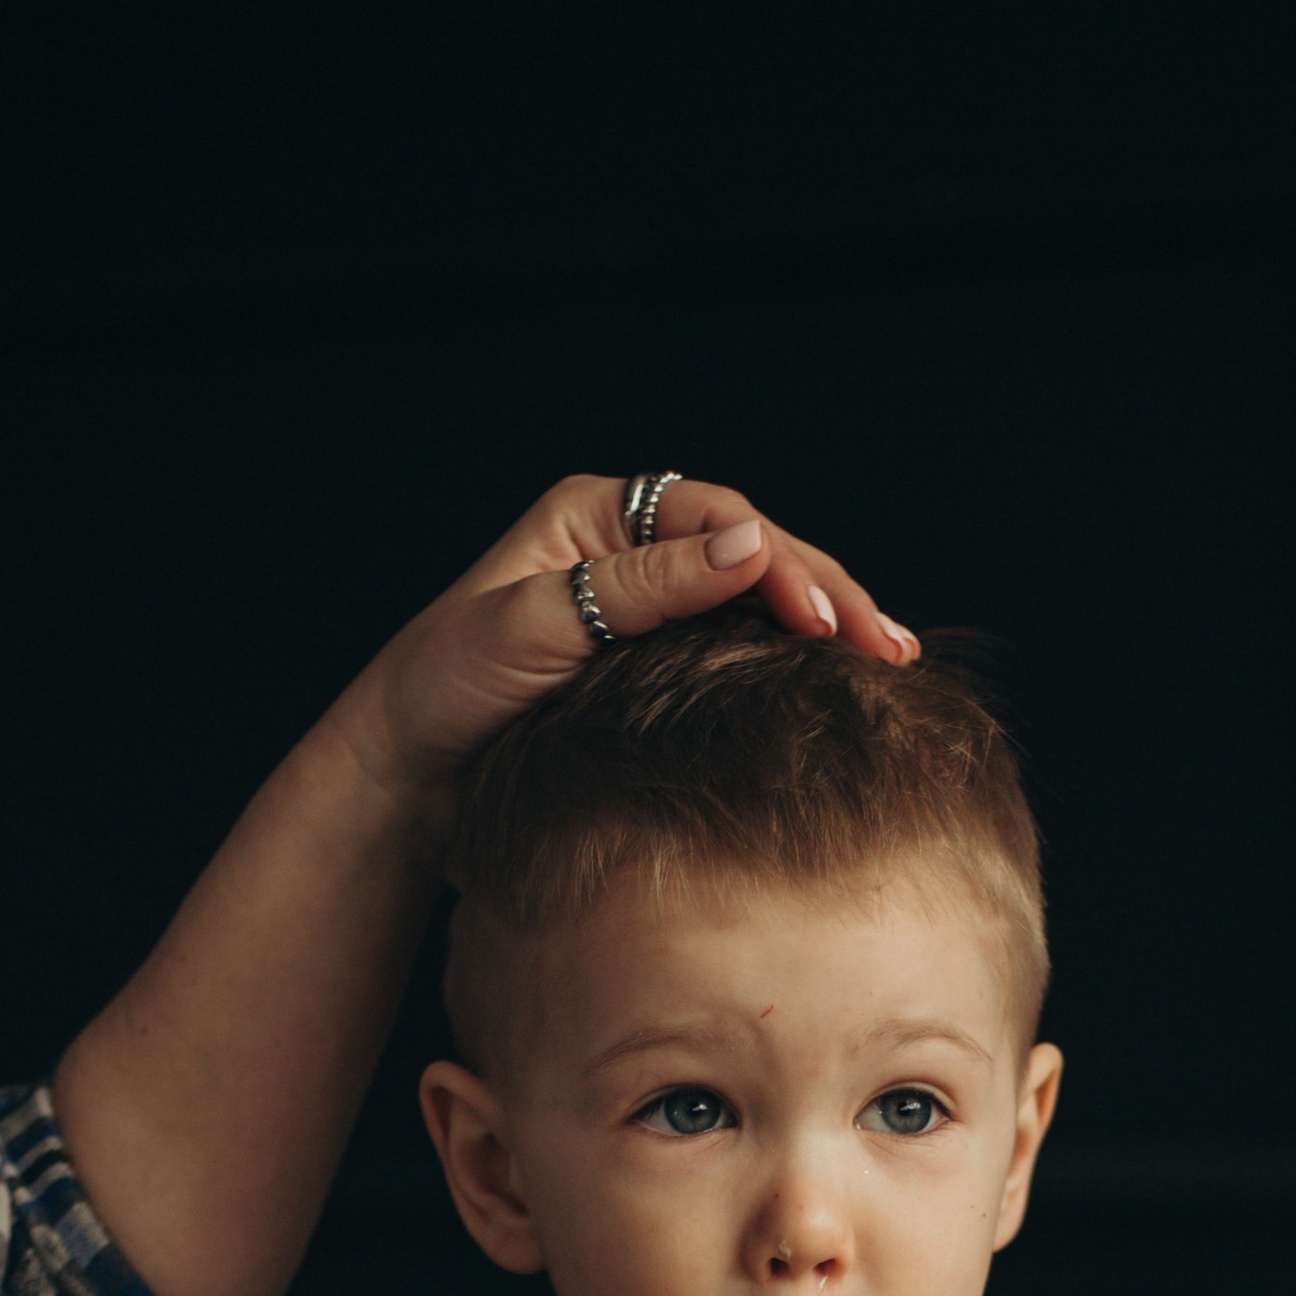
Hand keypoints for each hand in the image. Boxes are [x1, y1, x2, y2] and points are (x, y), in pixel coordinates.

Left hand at [337, 473, 915, 814]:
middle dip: (828, 597)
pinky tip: (835, 698)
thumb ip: (637, 587)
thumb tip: (750, 547)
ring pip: (756, 607)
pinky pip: (737, 657)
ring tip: (888, 670)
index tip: (824, 624)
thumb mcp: (533, 626)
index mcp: (596, 515)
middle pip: (755, 557)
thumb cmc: (445, 692)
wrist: (405, 780)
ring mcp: (647, 614)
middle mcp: (628, 552)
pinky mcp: (655, 674)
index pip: (718, 520)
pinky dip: (789, 674)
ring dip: (824, 634)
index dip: (783, 566)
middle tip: (890, 649)